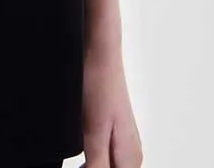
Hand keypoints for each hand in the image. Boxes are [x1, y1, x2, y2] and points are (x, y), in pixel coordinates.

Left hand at [80, 38, 143, 166]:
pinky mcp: (117, 134)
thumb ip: (97, 165)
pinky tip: (83, 156)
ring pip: (110, 167)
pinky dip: (94, 161)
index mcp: (131, 158)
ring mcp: (126, 144)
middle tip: (80, 161)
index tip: (82, 164)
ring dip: (94, 166)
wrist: (101, 57)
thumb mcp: (93, 133)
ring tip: (80, 160)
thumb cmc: (99, 87)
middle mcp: (133, 154)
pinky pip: (108, 159)